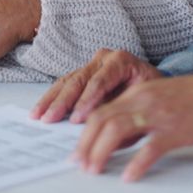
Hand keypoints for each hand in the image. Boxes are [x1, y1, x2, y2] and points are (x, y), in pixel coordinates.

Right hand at [31, 49, 161, 123]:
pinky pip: (64, 85)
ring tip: (39, 115)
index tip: (77, 118)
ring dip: (52, 100)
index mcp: (121, 60)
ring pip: (67, 81)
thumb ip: (125, 114)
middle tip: (52, 118)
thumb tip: (106, 133)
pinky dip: (51, 99)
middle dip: (64, 102)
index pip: (101, 81)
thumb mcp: (145, 100)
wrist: (152, 81)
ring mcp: (91, 64)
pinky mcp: (82, 74)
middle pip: (79, 79)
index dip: (87, 100)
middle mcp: (103, 58)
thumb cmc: (151, 90)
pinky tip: (40, 110)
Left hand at [75, 74, 192, 181]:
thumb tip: (112, 141)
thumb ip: (133, 114)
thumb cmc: (192, 98)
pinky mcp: (175, 130)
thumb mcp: (156, 98)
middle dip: (86, 144)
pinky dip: (136, 164)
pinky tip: (129, 176)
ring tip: (94, 169)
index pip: (100, 111)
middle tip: (80, 164)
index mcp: (136, 92)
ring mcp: (158, 115)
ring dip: (101, 152)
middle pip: (102, 120)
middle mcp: (142, 101)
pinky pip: (150, 148)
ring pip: (117, 130)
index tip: (78, 152)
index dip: (84, 134)